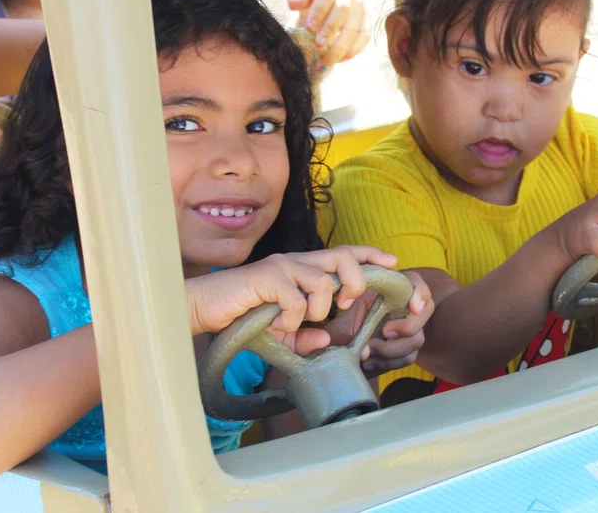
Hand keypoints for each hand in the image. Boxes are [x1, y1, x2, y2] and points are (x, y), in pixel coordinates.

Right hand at [186, 246, 397, 354]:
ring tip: (298, 322)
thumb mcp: (279, 333)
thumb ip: (304, 338)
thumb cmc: (243, 315)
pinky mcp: (266, 277)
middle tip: (346, 305)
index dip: (370, 255)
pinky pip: (296, 300)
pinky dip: (291, 320)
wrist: (205, 306)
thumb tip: (326, 343)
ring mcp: (282, 267)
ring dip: (318, 310)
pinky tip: (275, 325)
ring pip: (322, 281)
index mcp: (302, 269)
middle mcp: (295, 262)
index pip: (344, 253)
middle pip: (342, 257)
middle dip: (356, 281)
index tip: (392, 263)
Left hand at [289, 0, 369, 73]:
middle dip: (330, 30)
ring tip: (325, 61)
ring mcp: (361, 3)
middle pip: (344, 9)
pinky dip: (352, 50)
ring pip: (356, 26)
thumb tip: (295, 4)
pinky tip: (339, 60)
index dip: (319, 10)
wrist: (322, 0)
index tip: (309, 28)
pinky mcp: (367, 18)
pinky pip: (365, 36)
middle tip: (317, 46)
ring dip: (341, 46)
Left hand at [320, 271, 433, 377]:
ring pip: (417, 338)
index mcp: (387, 290)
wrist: (330, 351)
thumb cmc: (334, 326)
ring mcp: (404, 330)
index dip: (420, 293)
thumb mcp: (337, 311)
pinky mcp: (402, 351)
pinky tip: (369, 362)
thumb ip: (348, 305)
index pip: (415, 283)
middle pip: (425, 311)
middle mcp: (400, 307)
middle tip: (385, 332)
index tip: (413, 307)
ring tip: (368, 352)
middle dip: (407, 326)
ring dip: (393, 348)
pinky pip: (408, 357)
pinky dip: (389, 362)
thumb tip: (353, 306)